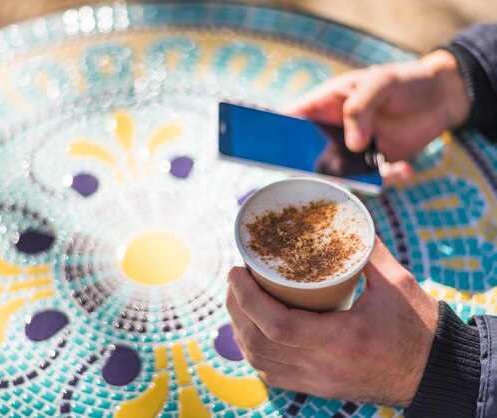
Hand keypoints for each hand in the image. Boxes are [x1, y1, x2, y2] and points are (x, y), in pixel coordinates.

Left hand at [226, 237, 438, 406]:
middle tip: (234, 279)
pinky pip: (272, 373)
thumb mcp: (396, 283)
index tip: (236, 271)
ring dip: (240, 329)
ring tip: (238, 299)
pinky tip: (252, 329)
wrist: (434, 372)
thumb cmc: (418, 327)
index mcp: (340, 340)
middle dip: (236, 308)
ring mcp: (317, 381)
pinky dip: (254, 350)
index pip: (276, 324)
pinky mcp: (318, 387)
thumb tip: (346, 219)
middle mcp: (322, 366)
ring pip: (260, 361)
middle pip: (258, 343)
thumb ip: (366, 249)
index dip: (246, 297)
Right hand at [286, 50, 469, 184]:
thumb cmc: (405, 81)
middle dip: (307, 172)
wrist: (442, 97)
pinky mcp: (371, 166)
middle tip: (323, 176)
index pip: (288, 120)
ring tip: (380, 168)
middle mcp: (330, 131)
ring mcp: (349, 151)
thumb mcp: (380, 83)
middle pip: (304, 157)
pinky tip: (405, 169)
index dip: (271, 136)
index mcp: (323, 105)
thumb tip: (352, 145)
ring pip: (335, 177)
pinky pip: (369, 183)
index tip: (264, 152)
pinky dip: (386, 181)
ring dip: (352, 183)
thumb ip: (361, 108)